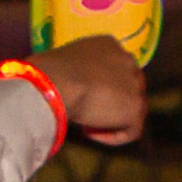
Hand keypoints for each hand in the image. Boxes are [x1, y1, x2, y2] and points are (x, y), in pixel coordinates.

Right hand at [25, 36, 146, 144]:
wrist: (56, 82)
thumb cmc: (47, 73)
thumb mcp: (64, 65)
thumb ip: (76, 74)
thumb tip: (69, 89)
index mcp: (109, 44)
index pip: (115, 69)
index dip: (101, 88)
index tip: (82, 97)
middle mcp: (127, 60)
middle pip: (128, 88)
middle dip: (111, 104)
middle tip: (87, 115)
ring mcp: (134, 84)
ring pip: (131, 110)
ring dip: (110, 122)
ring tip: (84, 126)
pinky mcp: (134, 107)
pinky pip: (131, 131)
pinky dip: (112, 137)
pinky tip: (89, 133)